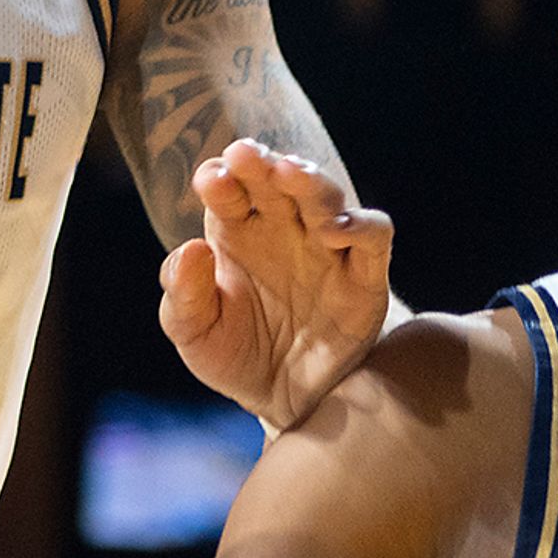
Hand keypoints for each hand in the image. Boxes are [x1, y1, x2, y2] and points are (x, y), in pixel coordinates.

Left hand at [161, 138, 393, 432]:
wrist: (285, 401)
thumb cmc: (233, 353)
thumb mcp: (194, 332)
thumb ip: (184, 293)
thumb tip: (191, 249)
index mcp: (234, 231)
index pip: (227, 188)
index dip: (220, 176)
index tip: (211, 180)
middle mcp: (281, 229)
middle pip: (275, 180)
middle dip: (262, 162)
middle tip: (247, 155)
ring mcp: (326, 248)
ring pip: (325, 197)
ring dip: (310, 180)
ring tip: (290, 174)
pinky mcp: (364, 277)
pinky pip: (373, 236)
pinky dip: (361, 224)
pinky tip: (336, 228)